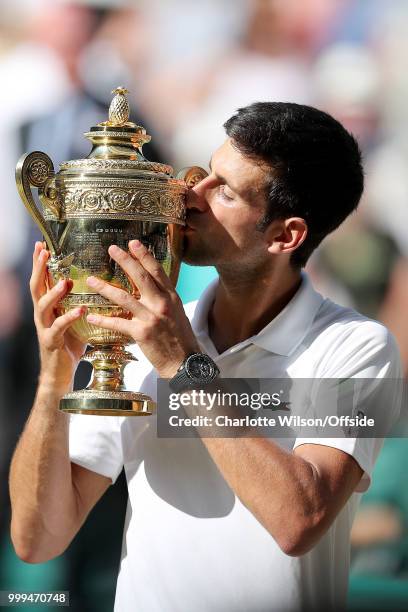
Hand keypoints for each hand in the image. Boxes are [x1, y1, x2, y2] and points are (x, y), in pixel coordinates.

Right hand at [31, 242, 85, 394]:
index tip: (42, 244)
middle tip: (44, 252)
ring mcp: (44, 327)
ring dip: (54, 292)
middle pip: (36, 287)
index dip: (40, 263)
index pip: (42, 279)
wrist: (61, 373)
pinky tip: (80, 310)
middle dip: (39, 269)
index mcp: (48, 306)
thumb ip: (79, 301)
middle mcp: (42, 314)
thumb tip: (101, 284)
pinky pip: (58, 328)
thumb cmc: (70, 343)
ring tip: (64, 282)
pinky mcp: (51, 342)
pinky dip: (68, 317)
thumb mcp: (74, 318)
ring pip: (42, 306)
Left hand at [86, 240, 199, 377]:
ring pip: (124, 297)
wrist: (184, 362)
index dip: (144, 255)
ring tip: (91, 280)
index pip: (157, 271)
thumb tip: (153, 288)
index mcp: (171, 297)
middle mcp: (162, 304)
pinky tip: (91, 317)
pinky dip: (103, 320)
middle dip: (125, 260)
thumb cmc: (180, 339)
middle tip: (112, 249)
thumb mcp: (177, 313)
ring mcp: (151, 318)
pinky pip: (118, 323)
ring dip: (105, 288)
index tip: (133, 243)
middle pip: (141, 277)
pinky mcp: (141, 333)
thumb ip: (164, 299)